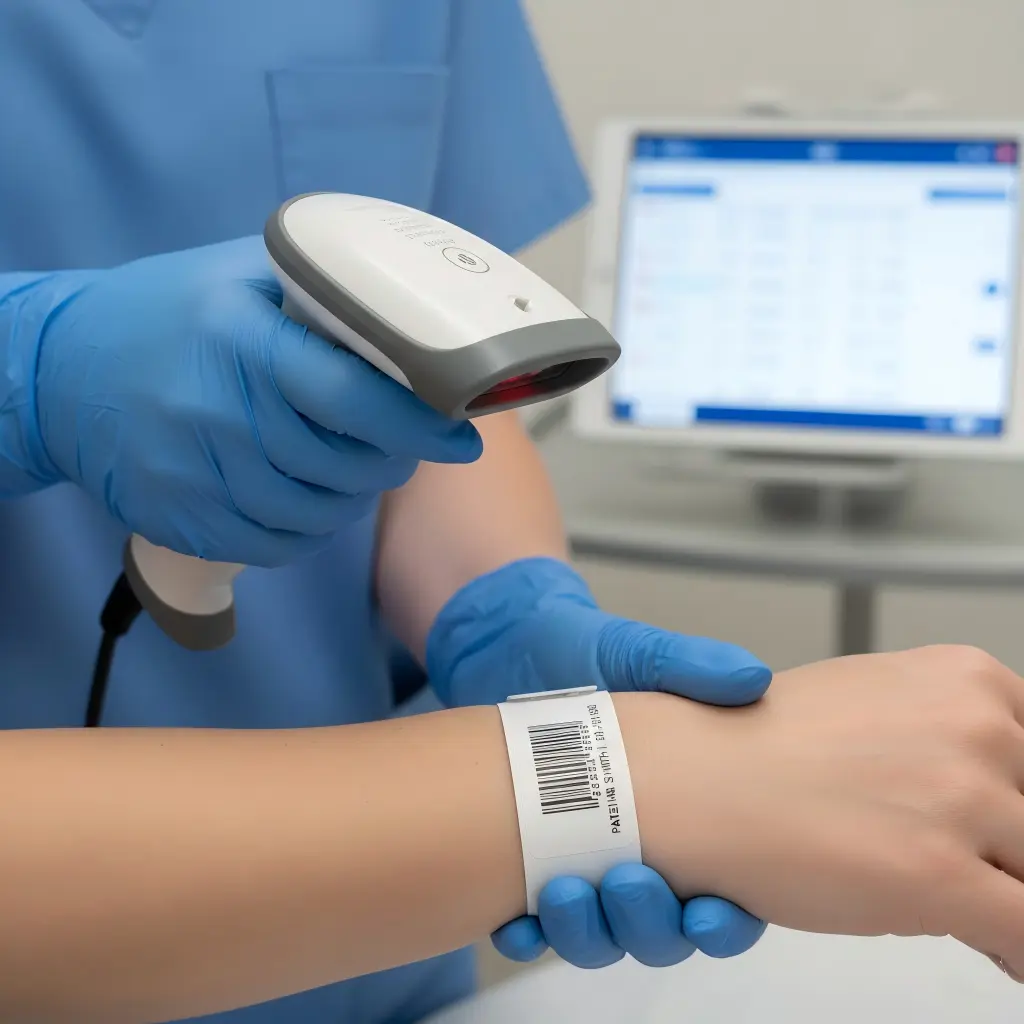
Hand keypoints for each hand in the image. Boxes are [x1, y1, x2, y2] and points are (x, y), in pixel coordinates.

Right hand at [26, 237, 480, 565]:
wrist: (57, 370)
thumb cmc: (165, 312)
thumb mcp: (241, 276)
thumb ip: (322, 295)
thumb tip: (414, 326)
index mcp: (240, 338)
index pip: (351, 396)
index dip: (418, 425)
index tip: (459, 438)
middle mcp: (214, 410)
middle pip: (342, 464)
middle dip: (393, 460)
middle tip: (405, 444)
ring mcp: (192, 473)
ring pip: (316, 513)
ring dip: (355, 497)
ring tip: (357, 468)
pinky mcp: (179, 519)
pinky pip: (275, 547)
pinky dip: (311, 530)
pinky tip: (313, 499)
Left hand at [426, 557, 771, 967]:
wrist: (507, 647)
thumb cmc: (584, 651)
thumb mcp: (638, 652)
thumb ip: (693, 665)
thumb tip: (751, 677)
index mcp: (688, 816)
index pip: (726, 898)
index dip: (725, 923)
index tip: (707, 909)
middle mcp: (639, 854)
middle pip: (664, 934)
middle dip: (651, 927)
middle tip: (627, 882)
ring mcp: (581, 865)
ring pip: (599, 938)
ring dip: (588, 934)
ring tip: (565, 893)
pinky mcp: (524, 866)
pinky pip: (528, 926)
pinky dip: (524, 934)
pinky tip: (515, 922)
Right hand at [622, 645, 1023, 979]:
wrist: (691, 777)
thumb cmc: (758, 744)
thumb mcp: (872, 705)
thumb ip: (942, 734)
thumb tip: (992, 786)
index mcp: (963, 679)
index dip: (1020, 798)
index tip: (1008, 831)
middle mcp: (975, 726)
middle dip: (1014, 851)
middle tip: (987, 872)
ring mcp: (961, 798)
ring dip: (1011, 897)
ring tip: (983, 915)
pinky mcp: (939, 875)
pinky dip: (1018, 954)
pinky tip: (995, 954)